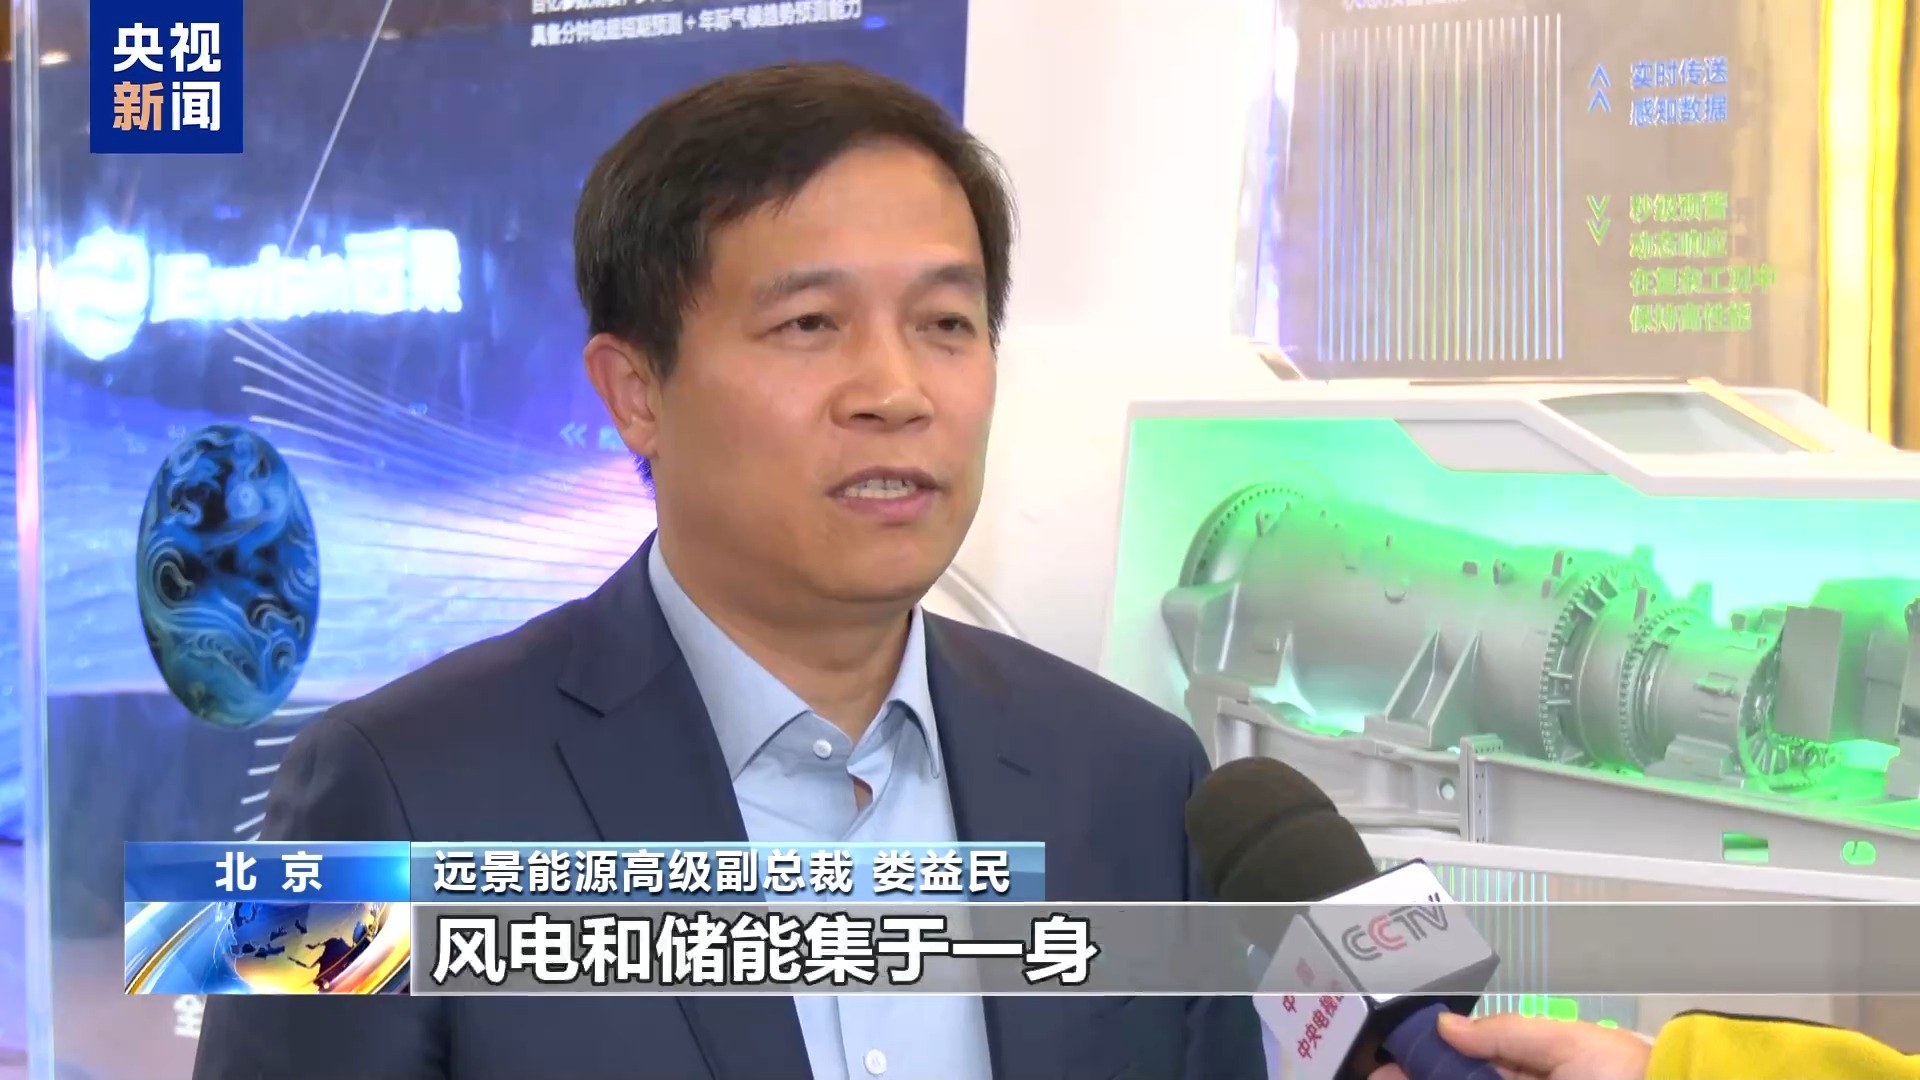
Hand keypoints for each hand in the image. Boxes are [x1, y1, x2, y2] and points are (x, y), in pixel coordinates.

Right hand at [1367, 1012, 1650, 1079]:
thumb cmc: (1626, 1078)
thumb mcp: (1569, 1045)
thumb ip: (1506, 1033)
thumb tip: (1447, 1026)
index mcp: (1536, 1069)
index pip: (1470, 1064)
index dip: (1427, 1060)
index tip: (1387, 1062)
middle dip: (1415, 1077)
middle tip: (1375, 1076)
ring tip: (1381, 1079)